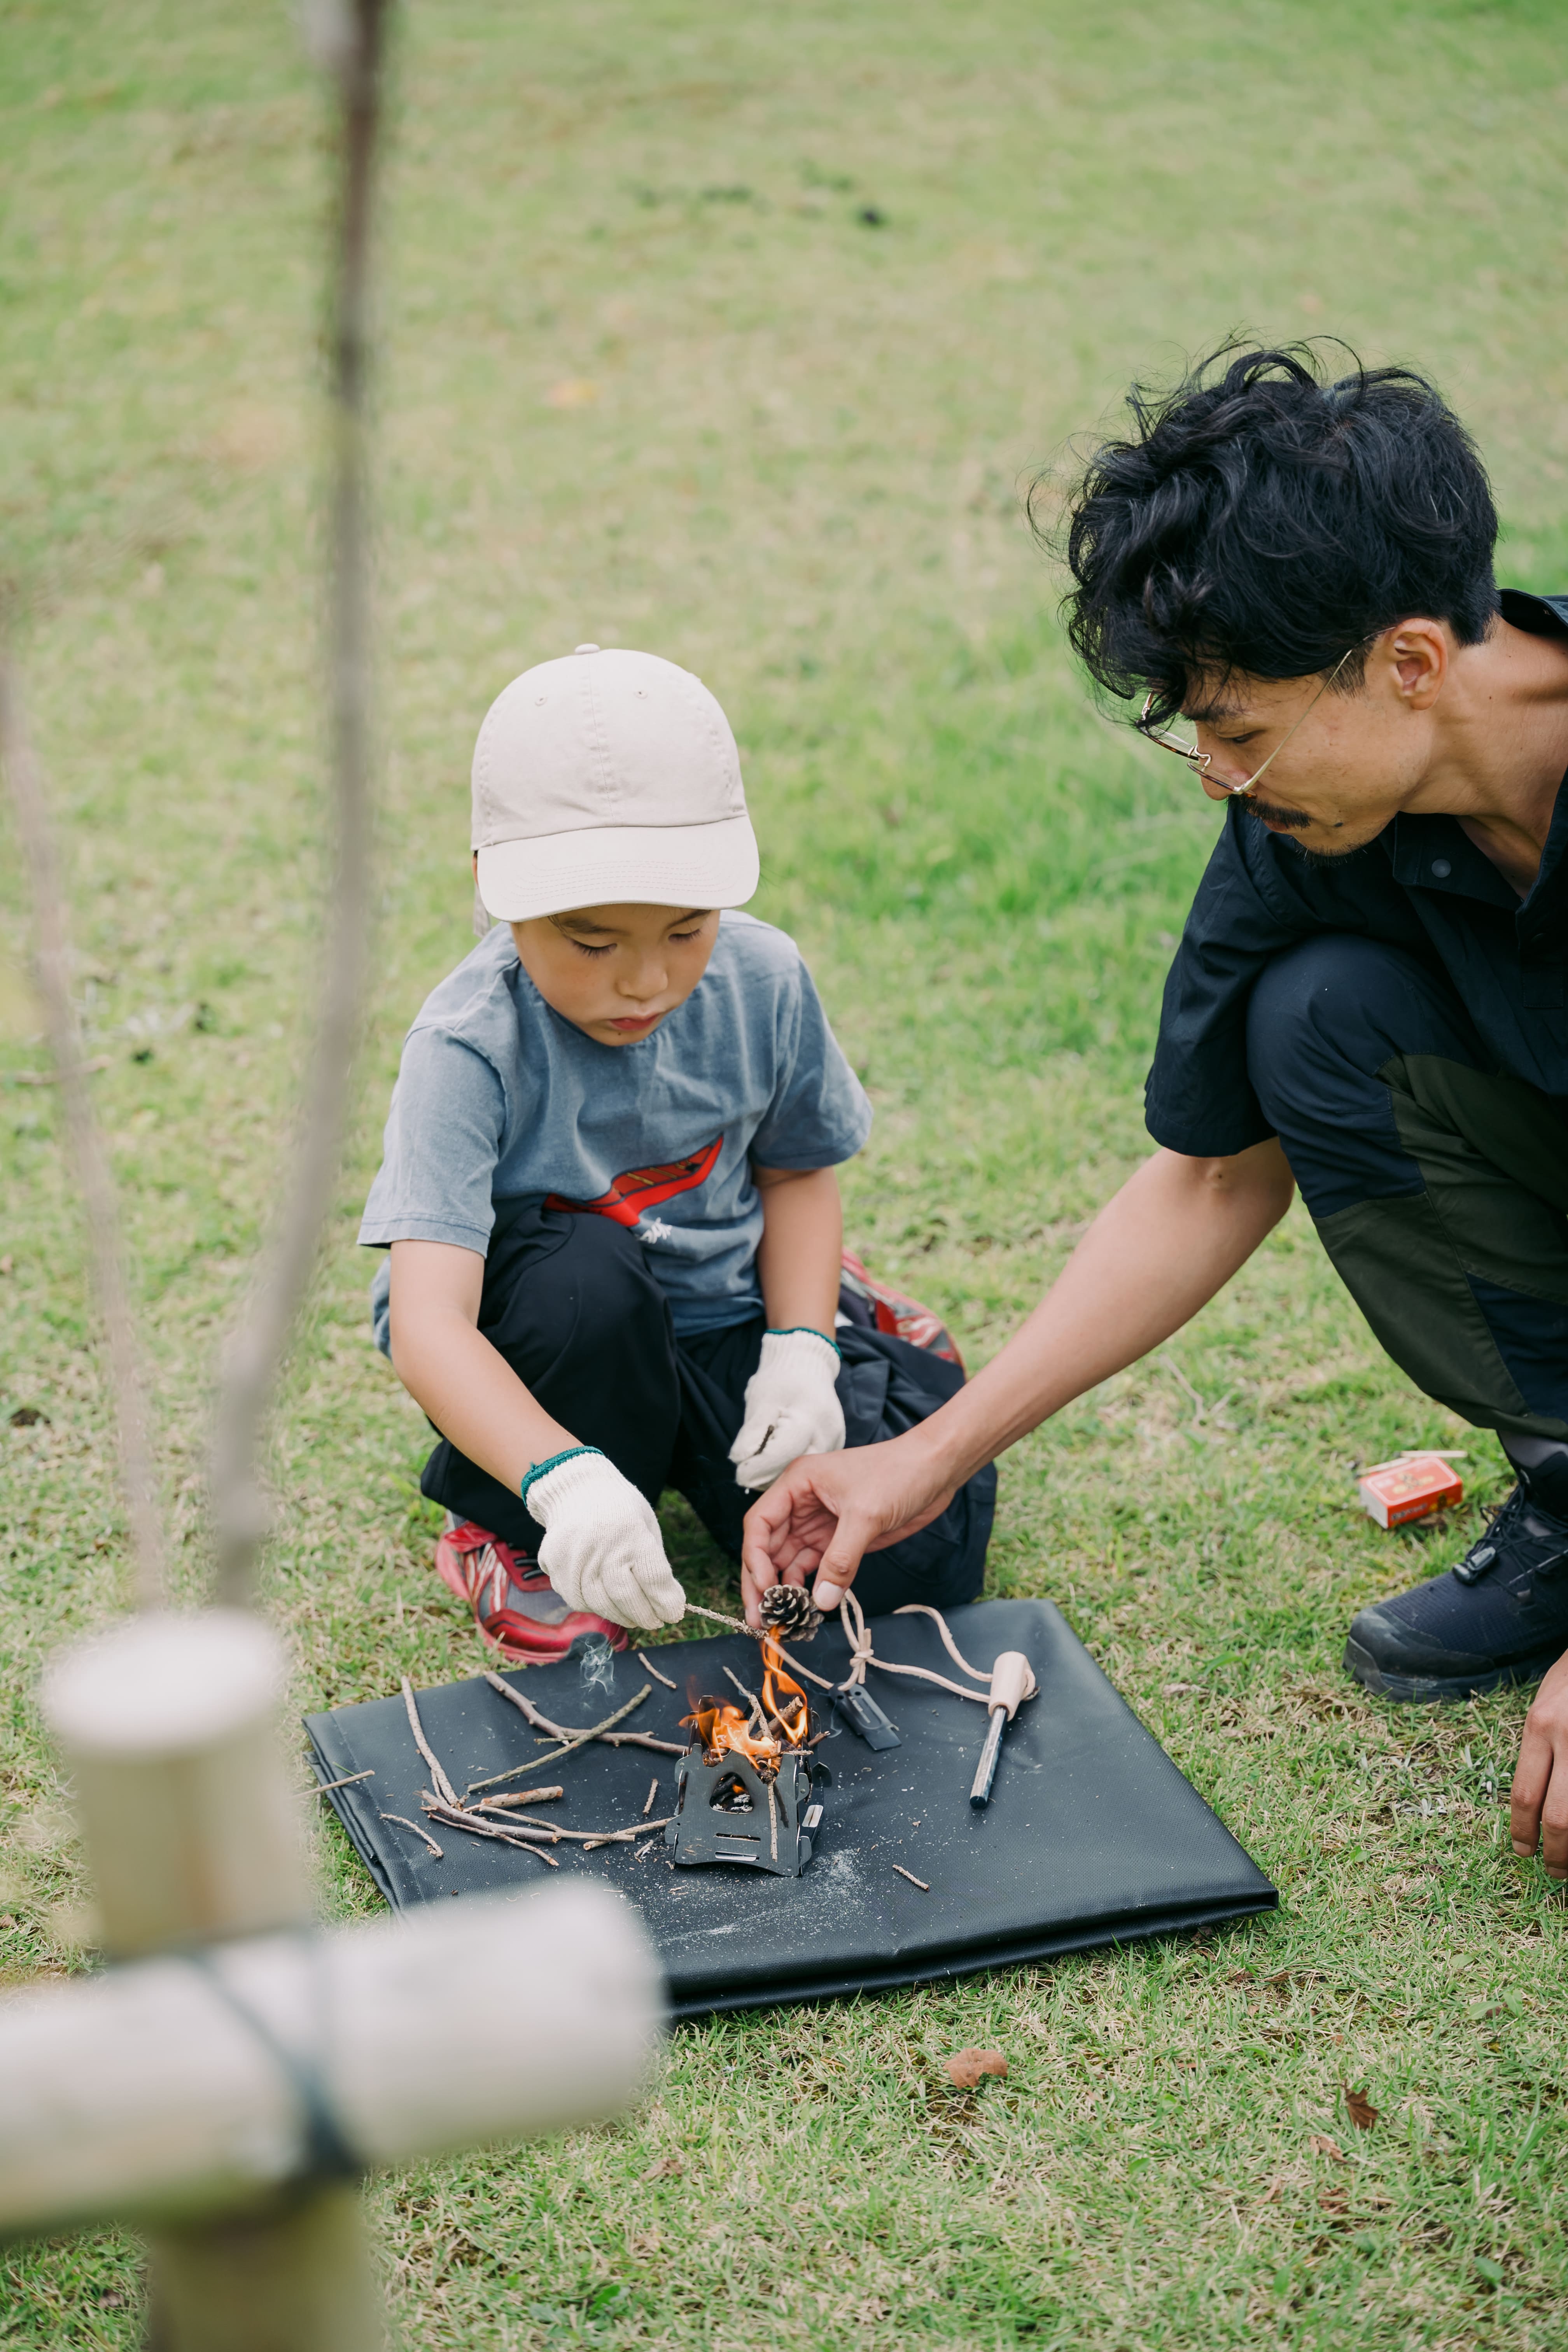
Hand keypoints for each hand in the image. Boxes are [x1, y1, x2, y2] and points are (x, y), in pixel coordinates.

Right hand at [527, 1451, 684, 1632]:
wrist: (576, 1488)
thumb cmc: (621, 1510)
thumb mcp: (646, 1526)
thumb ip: (655, 1564)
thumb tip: (669, 1605)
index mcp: (630, 1530)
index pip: (653, 1576)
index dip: (666, 1602)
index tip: (674, 1614)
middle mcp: (600, 1543)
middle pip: (625, 1595)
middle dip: (644, 1615)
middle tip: (655, 1622)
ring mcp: (573, 1555)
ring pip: (599, 1603)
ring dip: (620, 1615)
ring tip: (633, 1616)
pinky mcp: (554, 1565)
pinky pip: (576, 1599)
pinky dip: (595, 1606)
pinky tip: (606, 1602)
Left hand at [729, 1329, 845, 1490]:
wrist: (806, 1366)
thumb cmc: (780, 1380)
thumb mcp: (760, 1401)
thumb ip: (752, 1434)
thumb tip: (740, 1464)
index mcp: (809, 1419)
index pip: (781, 1455)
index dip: (758, 1468)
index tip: (739, 1475)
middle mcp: (828, 1435)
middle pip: (795, 1469)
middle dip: (768, 1474)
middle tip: (748, 1470)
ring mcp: (835, 1442)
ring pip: (803, 1472)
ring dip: (779, 1472)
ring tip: (763, 1459)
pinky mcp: (834, 1447)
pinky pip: (811, 1465)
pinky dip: (791, 1465)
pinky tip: (779, 1456)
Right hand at [740, 1430, 955, 1619]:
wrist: (936, 1470)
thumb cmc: (899, 1472)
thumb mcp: (866, 1514)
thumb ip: (841, 1559)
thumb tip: (821, 1600)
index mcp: (798, 1484)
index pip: (760, 1524)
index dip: (755, 1558)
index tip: (764, 1589)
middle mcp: (801, 1504)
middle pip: (769, 1547)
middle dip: (762, 1582)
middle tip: (760, 1618)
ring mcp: (819, 1524)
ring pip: (789, 1561)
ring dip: (784, 1590)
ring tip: (781, 1621)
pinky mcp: (839, 1540)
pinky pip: (815, 1568)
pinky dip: (809, 1588)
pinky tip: (808, 1607)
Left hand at [1510, 1648, 1567, 1878]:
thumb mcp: (1546, 1704)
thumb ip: (1540, 1746)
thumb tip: (1534, 1801)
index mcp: (1540, 1725)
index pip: (1524, 1794)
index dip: (1522, 1831)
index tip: (1523, 1851)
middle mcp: (1566, 1737)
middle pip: (1558, 1816)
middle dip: (1555, 1852)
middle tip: (1554, 1871)